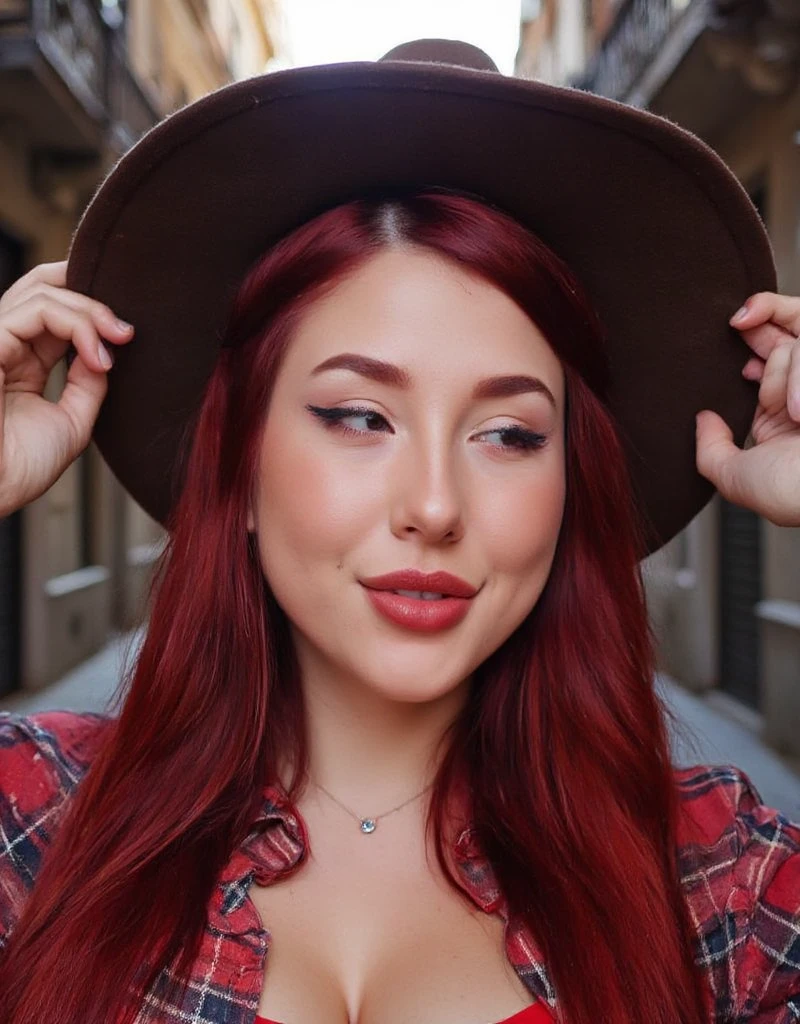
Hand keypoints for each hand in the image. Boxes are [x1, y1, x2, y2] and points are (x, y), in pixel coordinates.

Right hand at [0, 261, 134, 517]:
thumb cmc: (21, 468)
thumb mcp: (72, 420)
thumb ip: (89, 383)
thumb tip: (108, 351)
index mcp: (17, 362)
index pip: (52, 313)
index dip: (90, 311)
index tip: (126, 335)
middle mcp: (2, 345)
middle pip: (44, 288)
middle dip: (92, 297)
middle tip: (126, 329)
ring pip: (44, 293)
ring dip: (91, 313)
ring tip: (118, 339)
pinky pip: (37, 310)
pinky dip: (77, 324)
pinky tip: (97, 356)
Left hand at [696, 291, 799, 526]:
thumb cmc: (790, 492)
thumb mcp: (736, 478)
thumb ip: (711, 450)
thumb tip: (702, 421)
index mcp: (786, 418)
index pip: (766, 369)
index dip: (750, 360)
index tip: (744, 372)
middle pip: (783, 342)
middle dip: (759, 330)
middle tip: (740, 326)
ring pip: (795, 347)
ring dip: (781, 374)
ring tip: (793, 414)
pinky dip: (797, 375)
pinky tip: (799, 411)